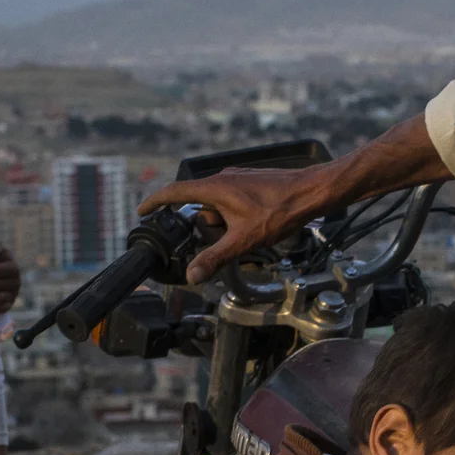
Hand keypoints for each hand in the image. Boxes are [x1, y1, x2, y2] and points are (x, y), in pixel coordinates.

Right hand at [138, 168, 323, 282]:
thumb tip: (192, 275)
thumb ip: (215, 258)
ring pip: (216, 204)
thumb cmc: (280, 211)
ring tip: (235, 239)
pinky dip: (231, 217)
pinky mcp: (250, 184)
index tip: (142, 211)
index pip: (174, 192)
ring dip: (218, 223)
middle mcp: (223, 179)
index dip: (155, 202)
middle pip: (197, 203)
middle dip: (197, 225)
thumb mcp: (244, 240)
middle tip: (201, 243)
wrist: (311, 192)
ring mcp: (237, 180)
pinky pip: (231, 201)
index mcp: (214, 188)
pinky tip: (247, 229)